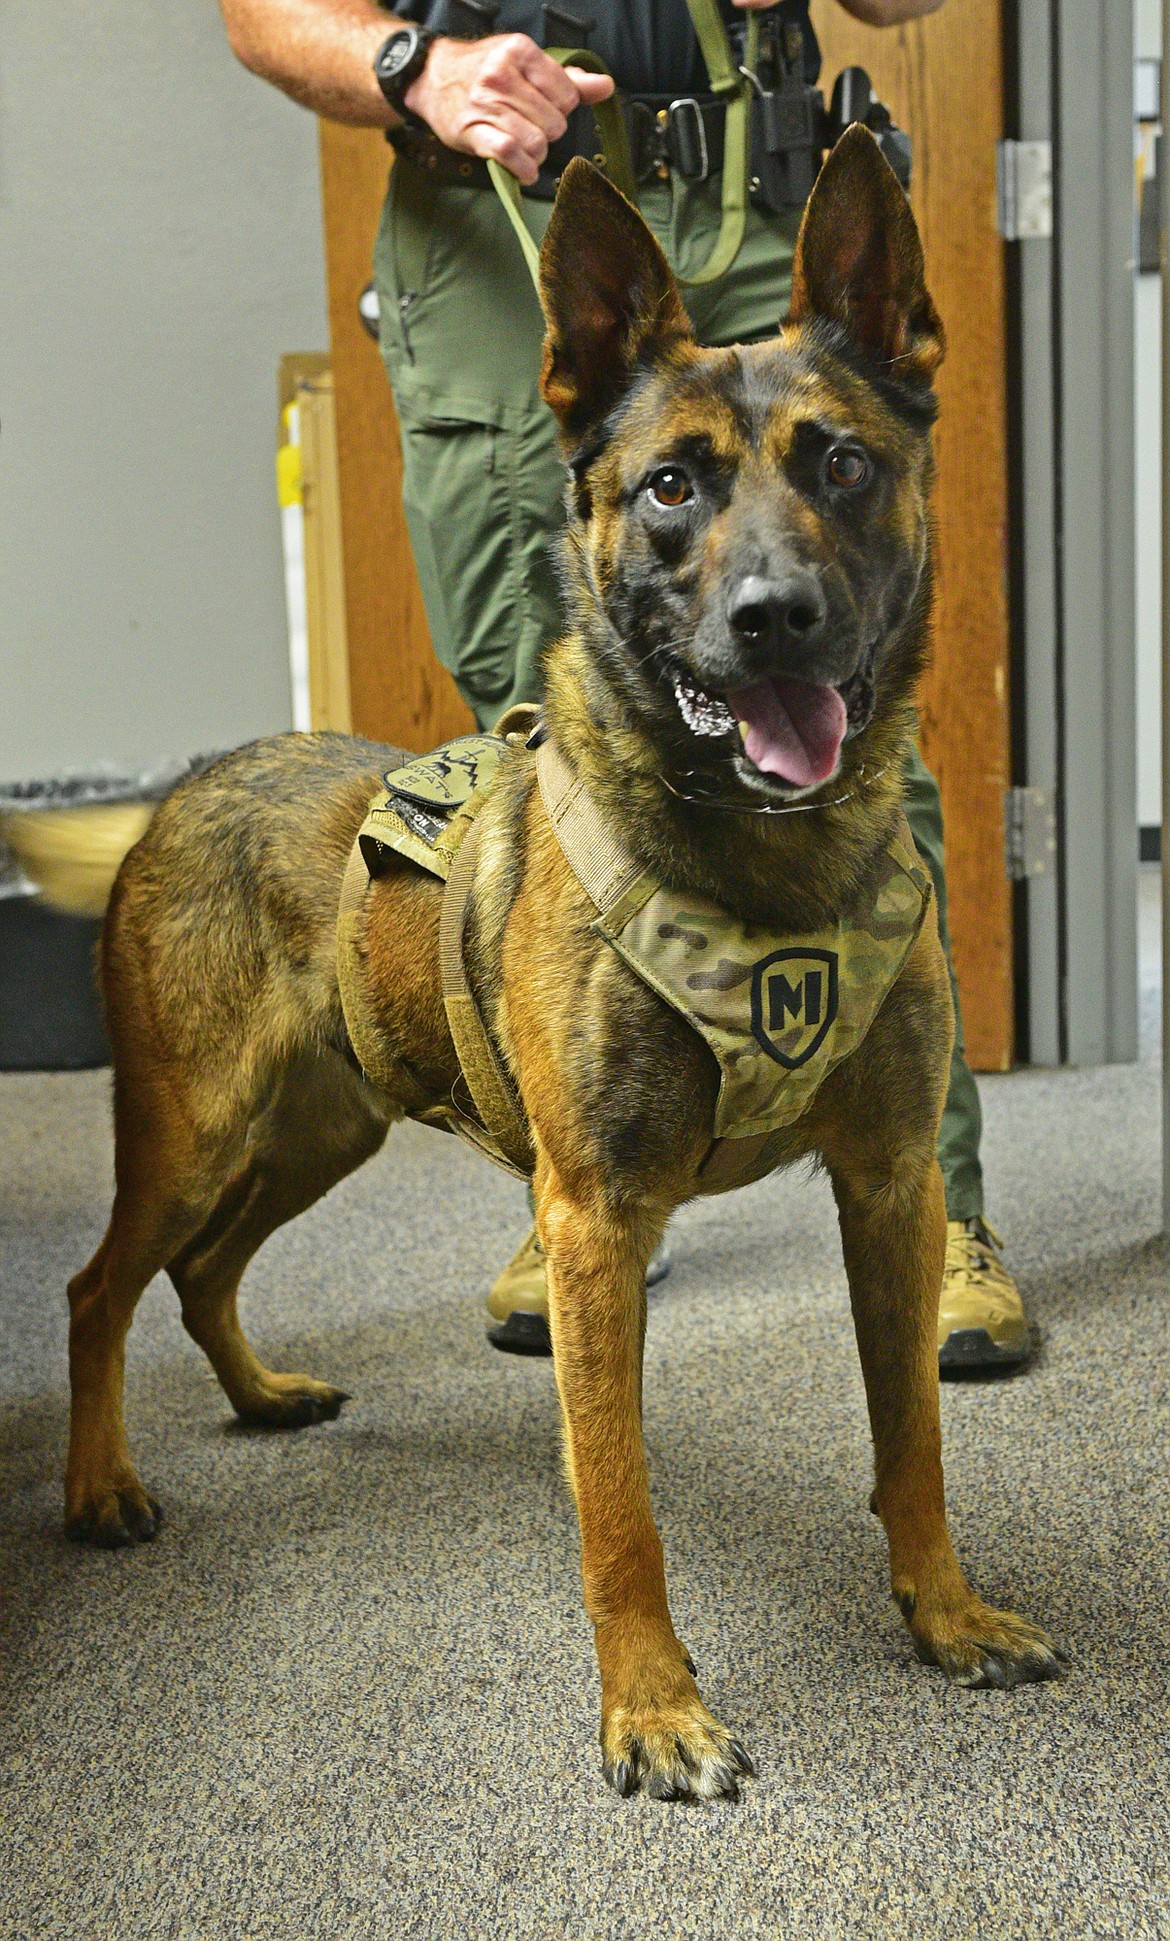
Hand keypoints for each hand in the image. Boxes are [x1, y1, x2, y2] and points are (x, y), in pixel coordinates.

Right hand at [405, 33, 613, 186]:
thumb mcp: (525, 63)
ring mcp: (485, 104)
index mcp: (519, 51)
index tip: (548, 108)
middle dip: (549, 133)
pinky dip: (524, 169)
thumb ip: (567, 77)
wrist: (432, 78)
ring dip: (537, 155)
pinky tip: (525, 170)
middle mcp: (501, 74)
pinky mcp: (472, 131)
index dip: (563, 108)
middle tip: (534, 129)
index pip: (567, 94)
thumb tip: (605, 86)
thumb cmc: (484, 71)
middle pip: (553, 123)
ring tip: (528, 150)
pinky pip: (510, 154)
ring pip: (535, 142)